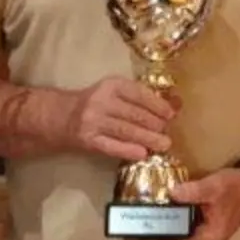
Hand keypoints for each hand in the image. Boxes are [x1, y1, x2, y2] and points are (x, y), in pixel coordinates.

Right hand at [53, 77, 176, 162]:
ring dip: (147, 139)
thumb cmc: (97, 103)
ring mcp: (93, 121)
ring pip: (126, 131)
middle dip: (155, 125)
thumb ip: (142, 98)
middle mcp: (102, 101)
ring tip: (163, 145)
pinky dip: (128, 150)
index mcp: (112, 85)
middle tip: (168, 134)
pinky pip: (111, 146)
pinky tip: (142, 154)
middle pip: (134, 114)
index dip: (157, 105)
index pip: (139, 94)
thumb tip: (176, 104)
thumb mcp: (116, 93)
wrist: (63, 116)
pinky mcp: (88, 140)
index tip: (171, 115)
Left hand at [129, 168, 239, 239]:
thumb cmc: (237, 188)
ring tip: (138, 232)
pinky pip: (182, 235)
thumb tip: (171, 193)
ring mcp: (206, 237)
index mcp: (209, 239)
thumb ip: (194, 191)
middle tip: (129, 237)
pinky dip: (168, 231)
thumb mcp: (215, 186)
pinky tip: (156, 222)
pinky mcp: (204, 229)